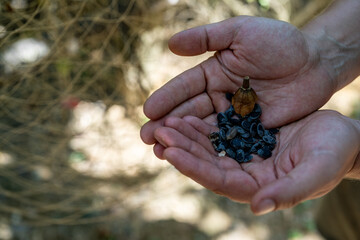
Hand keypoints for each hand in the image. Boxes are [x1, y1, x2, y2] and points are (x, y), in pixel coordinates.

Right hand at [141, 16, 334, 155]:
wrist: (316, 63)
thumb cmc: (280, 43)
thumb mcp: (242, 32)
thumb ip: (207, 37)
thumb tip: (170, 44)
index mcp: (212, 73)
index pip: (184, 87)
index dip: (166, 98)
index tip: (148, 110)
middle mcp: (217, 97)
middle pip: (188, 113)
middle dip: (167, 125)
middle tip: (146, 138)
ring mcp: (232, 117)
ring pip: (203, 130)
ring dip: (182, 141)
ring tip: (161, 152)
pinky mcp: (248, 132)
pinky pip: (226, 142)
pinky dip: (209, 151)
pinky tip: (192, 160)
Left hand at [153, 110, 359, 214]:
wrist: (340, 136)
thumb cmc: (335, 154)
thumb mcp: (317, 171)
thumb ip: (289, 191)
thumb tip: (257, 207)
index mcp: (257, 187)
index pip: (218, 180)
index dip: (193, 167)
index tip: (169, 153)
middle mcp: (245, 174)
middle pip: (206, 163)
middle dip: (181, 148)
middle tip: (159, 132)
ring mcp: (243, 156)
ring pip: (207, 147)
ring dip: (185, 136)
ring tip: (166, 122)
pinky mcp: (244, 138)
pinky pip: (217, 132)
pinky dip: (200, 124)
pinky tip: (185, 114)